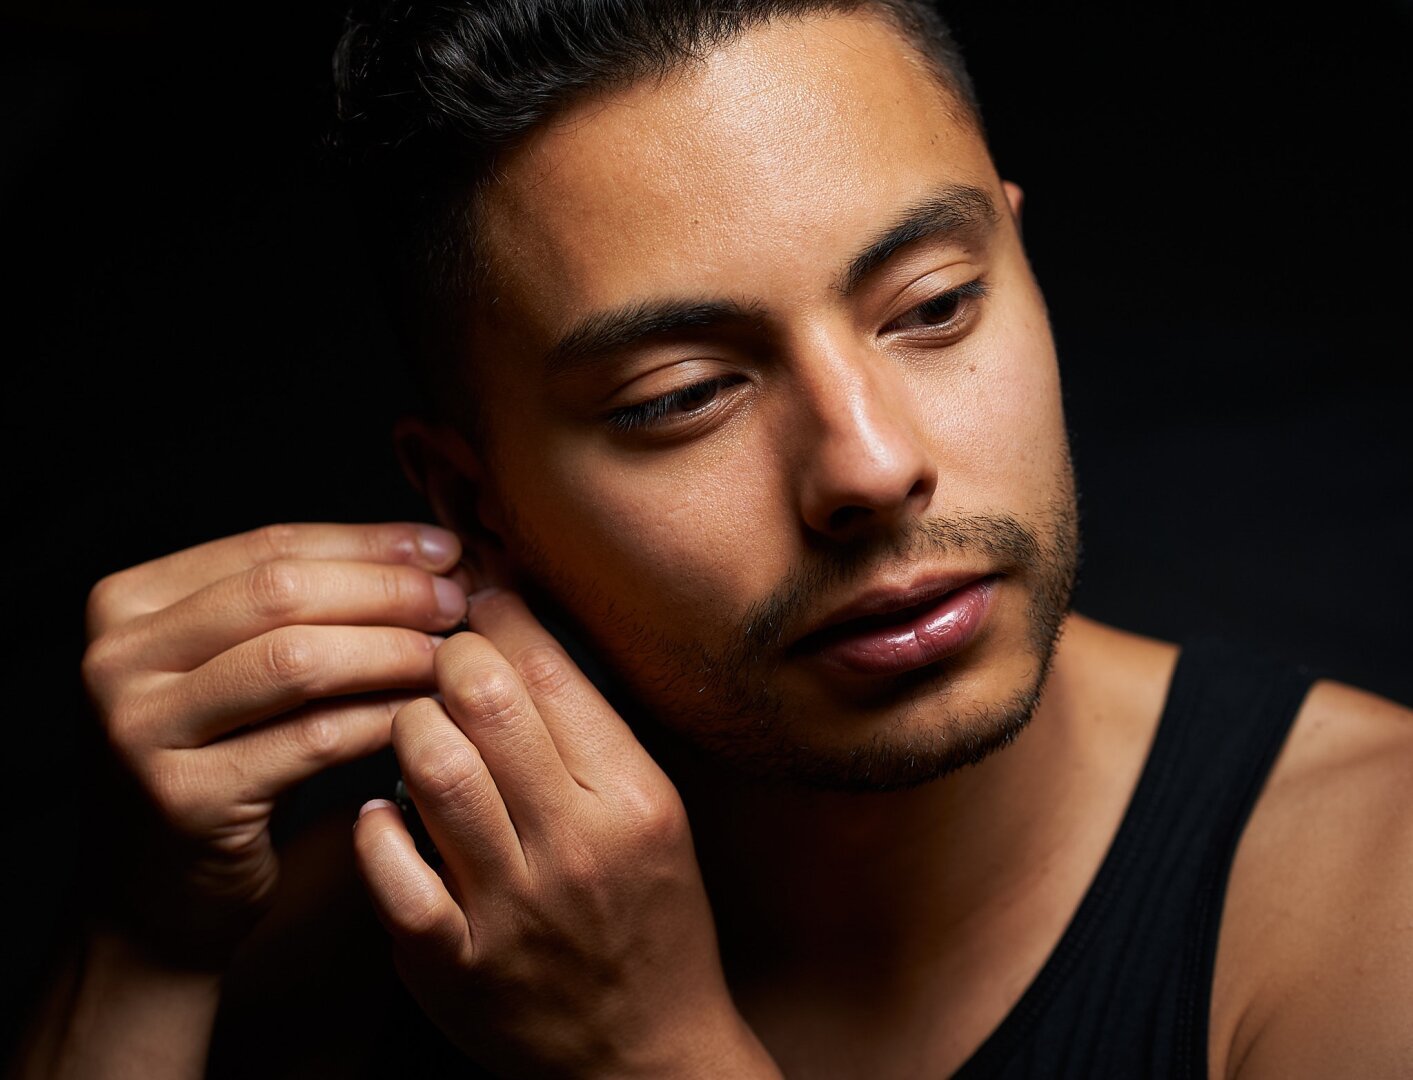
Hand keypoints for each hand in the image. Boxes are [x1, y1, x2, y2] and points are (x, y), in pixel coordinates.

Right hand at [81, 522, 469, 963]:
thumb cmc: (223, 764)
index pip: (270, 547)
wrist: (155, 900)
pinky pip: (312, 739)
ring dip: (392, 650)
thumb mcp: (239, 667)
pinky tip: (428, 715)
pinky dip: (383, 718)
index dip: (371, 544)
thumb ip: (305, 606)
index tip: (447, 549)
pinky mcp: (183, 800)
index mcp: (125, 603)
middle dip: (387, 591)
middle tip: (457, 602)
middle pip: (282, 593)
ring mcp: (139, 731)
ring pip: (297, 660)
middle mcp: (113, 659)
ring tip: (451, 656)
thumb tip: (431, 553)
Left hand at [354, 589, 778, 1077]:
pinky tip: (386, 814)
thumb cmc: (648, 918)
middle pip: (484, 699)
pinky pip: (388, 864)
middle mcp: (576, 843)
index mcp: (632, 797)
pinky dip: (376, 824)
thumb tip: (521, 636)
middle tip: (438, 656)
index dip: (500, 616)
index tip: (479, 600)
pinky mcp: (451, 960)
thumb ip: (591, 732)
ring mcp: (511, 905)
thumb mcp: (654, 814)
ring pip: (430, 764)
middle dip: (445, 656)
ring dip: (407, 725)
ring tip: (414, 727)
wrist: (642, 1052)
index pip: (550, 668)